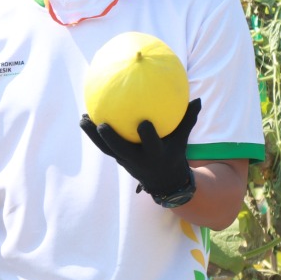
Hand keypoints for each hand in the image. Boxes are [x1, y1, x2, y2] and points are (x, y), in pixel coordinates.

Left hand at [81, 98, 202, 199]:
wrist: (163, 181)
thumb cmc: (174, 153)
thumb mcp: (182, 140)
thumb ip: (188, 120)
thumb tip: (197, 99)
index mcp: (156, 154)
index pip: (152, 145)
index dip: (148, 136)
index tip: (144, 123)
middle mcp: (138, 160)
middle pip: (122, 151)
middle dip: (112, 140)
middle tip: (102, 125)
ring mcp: (125, 161)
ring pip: (107, 149)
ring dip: (93, 136)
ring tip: (83, 119)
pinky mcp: (118, 159)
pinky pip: (103, 146)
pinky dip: (94, 134)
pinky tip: (86, 118)